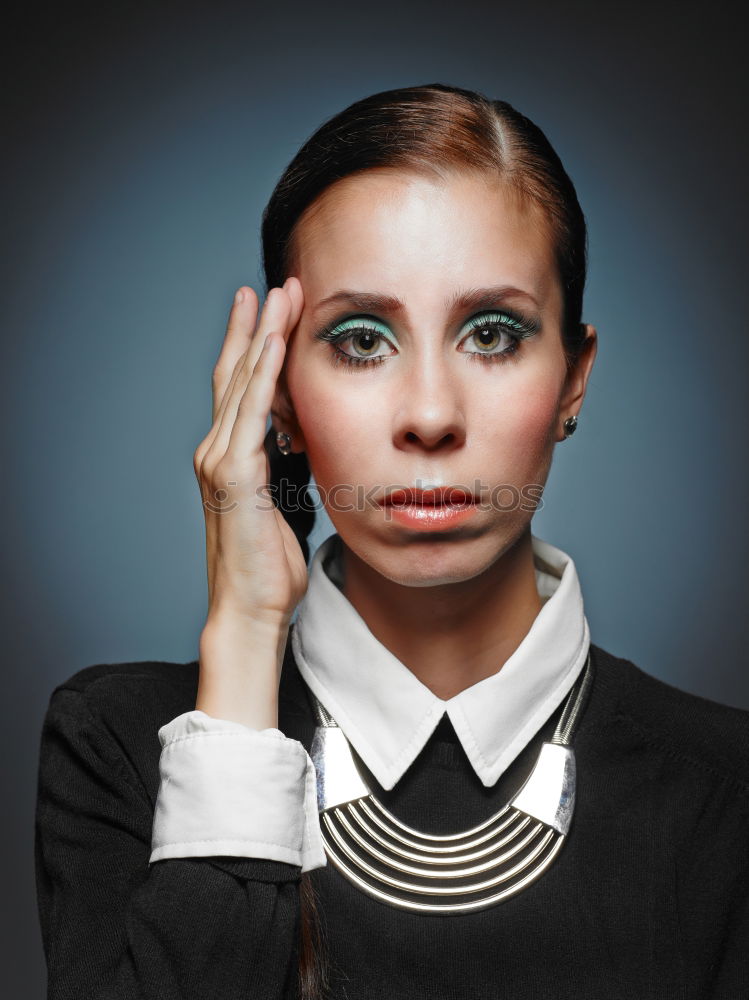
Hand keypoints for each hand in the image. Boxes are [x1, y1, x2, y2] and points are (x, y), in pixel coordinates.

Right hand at [193, 278, 307, 630]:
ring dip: (262, 334)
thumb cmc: (268, 566)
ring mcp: (220, 460)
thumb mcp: (283, 505)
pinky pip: (250, 411)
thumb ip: (284, 469)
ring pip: (242, 382)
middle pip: (237, 373)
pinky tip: (274, 340)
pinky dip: (261, 373)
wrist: (252, 608)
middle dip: (258, 325)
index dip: (257, 346)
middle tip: (277, 285)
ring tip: (279, 294)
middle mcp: (217, 450)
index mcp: (231, 457)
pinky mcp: (233, 474)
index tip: (275, 310)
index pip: (242, 389)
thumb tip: (305, 443)